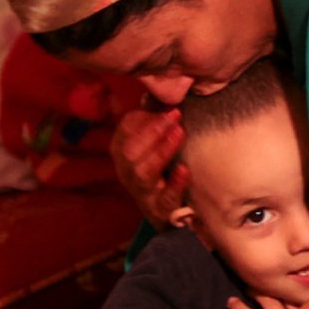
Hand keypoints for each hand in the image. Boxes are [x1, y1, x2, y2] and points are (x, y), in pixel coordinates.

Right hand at [111, 107, 187, 228]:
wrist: (169, 216)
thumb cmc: (161, 171)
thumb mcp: (153, 145)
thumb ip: (153, 121)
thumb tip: (155, 93)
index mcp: (123, 152)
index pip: (125, 131)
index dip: (144, 117)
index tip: (169, 107)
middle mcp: (127, 172)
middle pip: (129, 151)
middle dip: (152, 131)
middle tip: (175, 116)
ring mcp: (141, 192)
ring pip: (142, 172)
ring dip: (161, 151)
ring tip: (179, 134)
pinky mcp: (159, 210)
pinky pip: (165, 199)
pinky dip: (174, 184)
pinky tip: (184, 170)